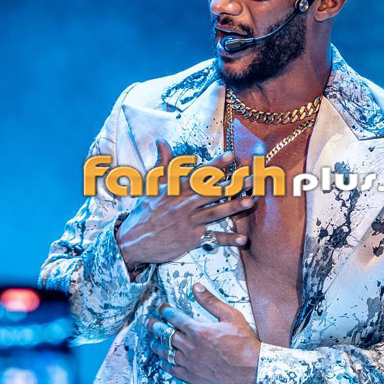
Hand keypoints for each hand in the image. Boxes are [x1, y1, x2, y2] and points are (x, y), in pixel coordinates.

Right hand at [116, 139, 253, 270]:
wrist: (132, 242)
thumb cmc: (144, 212)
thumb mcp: (150, 186)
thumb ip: (162, 164)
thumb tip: (162, 141)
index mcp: (175, 189)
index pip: (198, 174)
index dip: (215, 164)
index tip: (231, 155)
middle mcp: (183, 204)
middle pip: (212, 192)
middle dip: (233, 184)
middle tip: (252, 178)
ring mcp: (188, 222)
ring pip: (214, 213)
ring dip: (233, 207)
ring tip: (250, 202)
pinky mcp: (190, 239)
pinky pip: (212, 239)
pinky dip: (227, 239)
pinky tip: (242, 240)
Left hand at [147, 282, 260, 383]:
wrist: (252, 370)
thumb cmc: (244, 341)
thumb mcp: (230, 315)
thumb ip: (210, 301)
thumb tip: (196, 286)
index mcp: (199, 330)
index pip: (175, 318)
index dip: (166, 311)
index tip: (162, 308)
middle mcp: (190, 347)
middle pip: (166, 335)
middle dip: (156, 327)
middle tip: (149, 322)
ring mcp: (190, 363)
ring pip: (167, 353)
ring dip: (158, 346)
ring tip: (152, 342)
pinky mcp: (193, 377)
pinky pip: (173, 370)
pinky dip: (166, 365)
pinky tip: (163, 362)